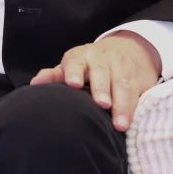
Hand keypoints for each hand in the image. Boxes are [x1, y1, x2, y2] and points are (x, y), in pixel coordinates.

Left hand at [29, 31, 159, 130]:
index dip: (74, 72)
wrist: (128, 48)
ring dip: (121, 105)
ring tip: (119, 124)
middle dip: (101, 88)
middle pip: (101, 72)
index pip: (75, 62)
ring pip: (121, 85)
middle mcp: (101, 59)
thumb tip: (35, 84)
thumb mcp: (73, 65)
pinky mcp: (137, 79)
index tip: (73, 84)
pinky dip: (132, 108)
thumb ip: (55, 75)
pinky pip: (135, 93)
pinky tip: (129, 122)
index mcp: (80, 57)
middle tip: (101, 103)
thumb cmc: (90, 64)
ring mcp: (120, 68)